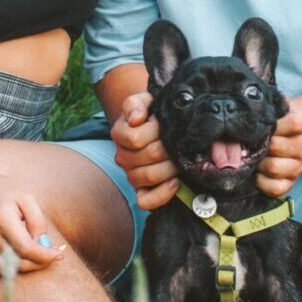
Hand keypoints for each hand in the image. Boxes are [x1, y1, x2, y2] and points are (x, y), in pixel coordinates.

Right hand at [0, 169, 65, 276]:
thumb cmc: (4, 191)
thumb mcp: (26, 197)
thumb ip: (37, 221)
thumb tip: (44, 245)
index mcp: (2, 218)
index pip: (26, 248)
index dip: (44, 255)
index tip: (58, 255)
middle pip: (17, 262)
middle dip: (38, 263)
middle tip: (50, 256)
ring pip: (7, 270)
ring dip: (26, 267)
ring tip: (36, 255)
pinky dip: (10, 269)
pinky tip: (20, 256)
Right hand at [111, 90, 178, 209]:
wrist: (160, 128)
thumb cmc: (153, 113)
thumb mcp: (145, 100)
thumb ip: (136, 103)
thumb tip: (136, 118)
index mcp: (120, 134)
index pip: (135, 138)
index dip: (156, 130)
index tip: (165, 123)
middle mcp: (123, 157)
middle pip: (147, 156)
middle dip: (169, 148)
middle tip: (180, 141)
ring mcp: (131, 175)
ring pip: (147, 177)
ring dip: (170, 167)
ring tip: (181, 159)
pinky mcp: (142, 192)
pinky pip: (145, 201)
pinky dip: (161, 193)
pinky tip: (175, 182)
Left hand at [256, 98, 301, 196]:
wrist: (280, 135)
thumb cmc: (269, 119)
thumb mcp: (270, 107)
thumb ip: (263, 107)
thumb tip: (246, 112)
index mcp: (301, 123)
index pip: (295, 124)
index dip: (275, 125)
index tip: (261, 124)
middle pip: (278, 147)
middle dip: (259, 145)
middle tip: (248, 143)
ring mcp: (298, 165)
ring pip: (275, 168)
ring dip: (258, 163)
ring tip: (251, 158)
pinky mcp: (290, 183)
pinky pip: (276, 188)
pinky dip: (262, 183)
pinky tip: (256, 174)